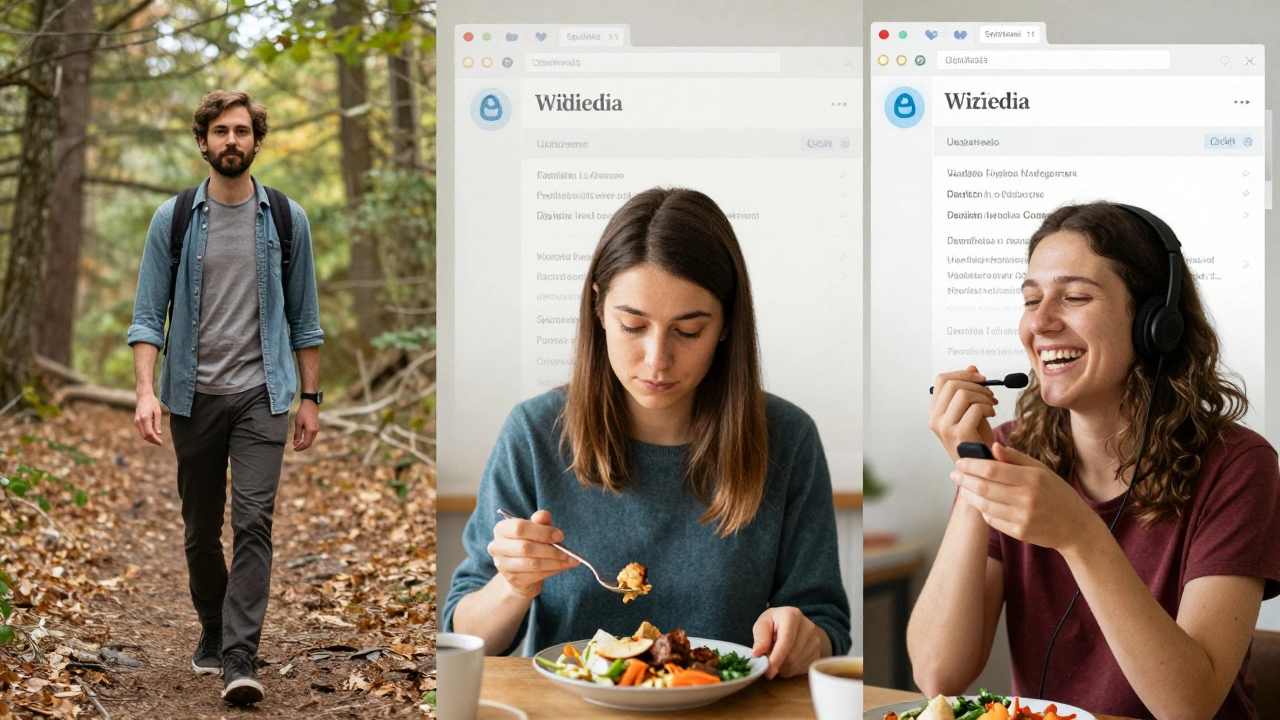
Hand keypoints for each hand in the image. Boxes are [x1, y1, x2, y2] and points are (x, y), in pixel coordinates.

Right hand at [134, 394, 163, 445]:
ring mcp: (136, 421)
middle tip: (160, 443)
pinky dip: (146, 434)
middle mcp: (138, 421)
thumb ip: (157, 423)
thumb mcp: (158, 412)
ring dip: (149, 439)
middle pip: (144, 436)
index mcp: (144, 418)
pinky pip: (141, 430)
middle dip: (152, 441)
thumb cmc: (152, 403)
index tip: (161, 443)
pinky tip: (153, 435)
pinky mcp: (136, 421)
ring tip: (157, 441)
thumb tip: (159, 434)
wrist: (143, 396)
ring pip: (142, 434)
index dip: (155, 439)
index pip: (149, 433)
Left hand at [294, 399, 319, 450]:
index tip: (294, 449)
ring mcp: (317, 429)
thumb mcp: (298, 423)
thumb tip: (296, 443)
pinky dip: (307, 439)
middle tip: (295, 447)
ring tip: (297, 443)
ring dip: (305, 443)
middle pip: (309, 443)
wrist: (310, 404)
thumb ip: (297, 434)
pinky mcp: (316, 427)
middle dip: (302, 447)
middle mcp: (315, 431)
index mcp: (311, 430)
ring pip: (311, 440)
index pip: (306, 443)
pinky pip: (312, 436)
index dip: (300, 448)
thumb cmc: (303, 412)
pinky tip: (302, 438)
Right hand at [487, 510, 578, 600]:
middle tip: (568, 552)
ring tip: (570, 560)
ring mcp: (503, 565)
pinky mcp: (512, 580)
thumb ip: (540, 521)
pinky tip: (563, 567)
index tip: (560, 536)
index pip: (519, 528)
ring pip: (533, 564)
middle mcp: (497, 547)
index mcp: (501, 529)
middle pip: (526, 548)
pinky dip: (553, 571)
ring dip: (555, 562)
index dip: (542, 532)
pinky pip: (536, 575)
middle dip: (551, 549)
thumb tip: (543, 515)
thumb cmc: (529, 543)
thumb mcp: (535, 530)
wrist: (521, 571)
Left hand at [750, 606, 831, 679]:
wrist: (795, 624)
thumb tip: (757, 653)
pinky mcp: (818, 653)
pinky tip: (785, 660)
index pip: (786, 641)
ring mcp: (816, 641)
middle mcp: (808, 627)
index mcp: (792, 616)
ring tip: (776, 657)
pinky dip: (790, 670)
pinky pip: (802, 669)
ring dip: (782, 668)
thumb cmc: (775, 623)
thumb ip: (760, 636)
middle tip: (767, 661)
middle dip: (777, 664)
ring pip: (797, 665)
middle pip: (792, 657)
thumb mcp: (763, 623)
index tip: (768, 673)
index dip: (776, 659)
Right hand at [929, 365, 996, 460]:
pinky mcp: (958, 433)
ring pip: (962, 393)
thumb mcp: (971, 409)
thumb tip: (971, 367)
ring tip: (991, 406)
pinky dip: (988, 408)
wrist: (983, 467)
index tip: (980, 378)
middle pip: (951, 383)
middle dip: (975, 383)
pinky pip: (974, 408)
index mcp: (935, 412)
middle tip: (989, 392)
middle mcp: (935, 419)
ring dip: (983, 396)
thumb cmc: (977, 440)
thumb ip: (969, 390)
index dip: (962, 374)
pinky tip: (992, 415)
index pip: (941, 380)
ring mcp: (944, 427)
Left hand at [951, 442, 1094, 551]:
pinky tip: (979, 502)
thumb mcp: (1041, 470)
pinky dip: (982, 510)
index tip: (959, 461)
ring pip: (985, 506)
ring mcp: (1023, 517)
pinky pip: (992, 520)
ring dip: (969, 495)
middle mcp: (1027, 498)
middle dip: (965, 480)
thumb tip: (992, 446)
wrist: (1075, 526)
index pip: (992, 469)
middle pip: (985, 488)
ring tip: (962, 487)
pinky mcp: (1020, 533)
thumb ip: (1016, 458)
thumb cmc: (1056, 493)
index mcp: (1033, 478)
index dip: (972, 465)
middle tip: (954, 474)